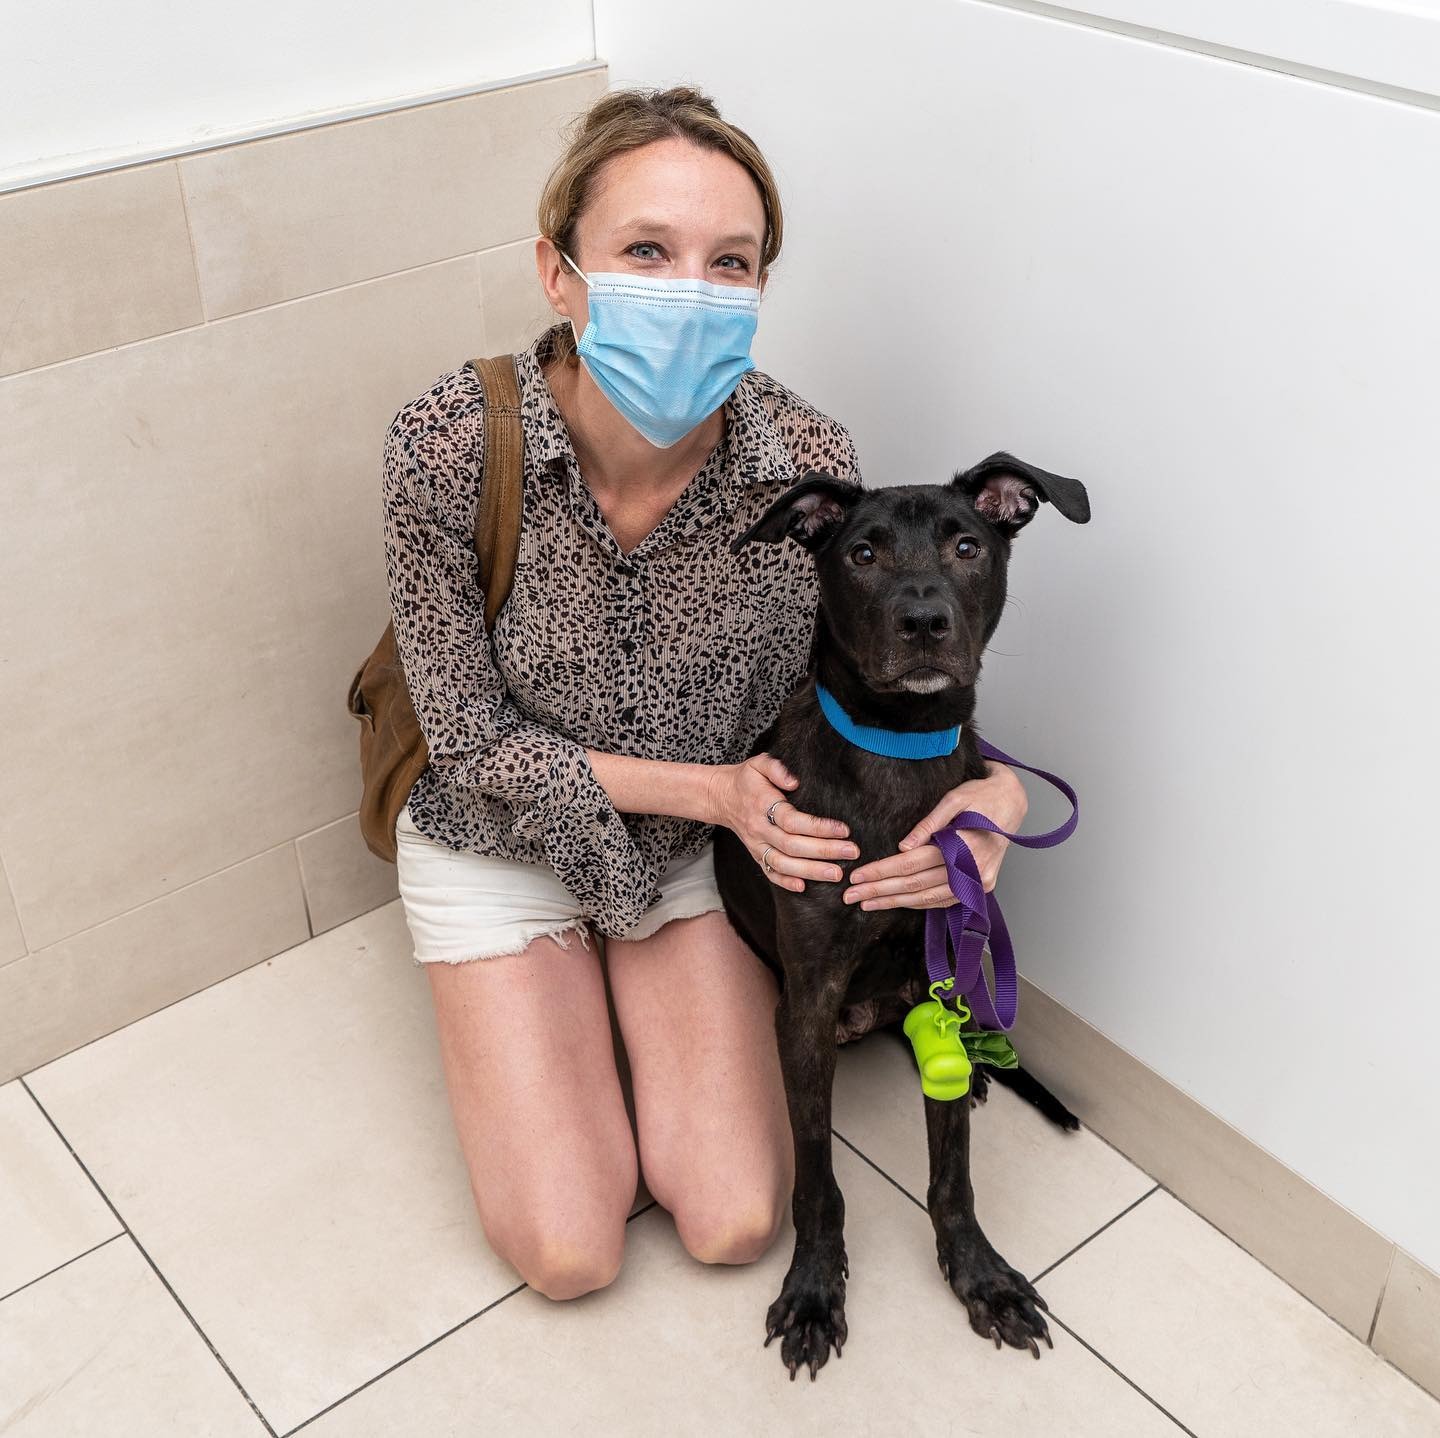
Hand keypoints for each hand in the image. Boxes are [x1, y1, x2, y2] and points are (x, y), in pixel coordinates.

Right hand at [709, 754, 858, 892]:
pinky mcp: (755, 855)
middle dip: (824, 851)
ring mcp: (756, 845)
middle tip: (851, 853)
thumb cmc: (747, 779)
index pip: (792, 821)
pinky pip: (769, 872)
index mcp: (762, 805)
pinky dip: (785, 882)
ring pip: (783, 864)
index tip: (843, 830)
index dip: (818, 827)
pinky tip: (804, 887)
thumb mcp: (759, 763)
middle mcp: (759, 829)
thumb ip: (776, 768)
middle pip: (792, 846)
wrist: (721, 797)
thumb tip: (795, 782)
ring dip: (811, 871)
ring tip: (837, 874)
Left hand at [842, 762, 1027, 910]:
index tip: (857, 877)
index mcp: (962, 846)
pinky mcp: (982, 886)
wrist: (1013, 803)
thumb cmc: (980, 796)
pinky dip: (919, 903)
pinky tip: (898, 903)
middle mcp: (971, 869)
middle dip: (880, 891)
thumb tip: (902, 846)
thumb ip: (928, 824)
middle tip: (851, 896)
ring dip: (895, 902)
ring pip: (928, 898)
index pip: (912, 864)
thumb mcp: (954, 799)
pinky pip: (945, 900)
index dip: (882, 872)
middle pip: (915, 886)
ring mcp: (978, 882)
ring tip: (867, 903)